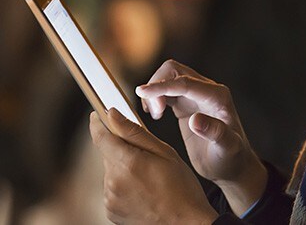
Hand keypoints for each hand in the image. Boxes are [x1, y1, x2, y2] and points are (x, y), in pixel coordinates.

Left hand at [89, 108, 217, 224]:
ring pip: (111, 169)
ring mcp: (111, 199)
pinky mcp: (111, 211)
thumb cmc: (181, 186)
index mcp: (128, 163)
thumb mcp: (164, 151)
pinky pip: (113, 186)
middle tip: (146, 152)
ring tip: (148, 174)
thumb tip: (112, 114)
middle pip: (107, 152)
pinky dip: (124, 181)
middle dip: (121, 146)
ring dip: (123, 164)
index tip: (98, 114)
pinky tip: (143, 186)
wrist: (186, 223)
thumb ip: (134, 131)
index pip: (101, 137)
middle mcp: (114, 182)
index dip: (98, 122)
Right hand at [136, 60, 267, 214]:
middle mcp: (207, 90)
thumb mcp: (227, 148)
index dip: (162, 86)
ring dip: (155, 91)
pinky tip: (155, 114)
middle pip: (174, 70)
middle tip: (155, 113)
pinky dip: (156, 96)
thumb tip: (195, 120)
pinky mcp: (186, 103)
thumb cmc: (232, 158)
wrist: (232, 164)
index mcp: (217, 96)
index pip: (185, 83)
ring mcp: (196, 95)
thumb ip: (215, 132)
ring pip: (169, 76)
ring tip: (155, 115)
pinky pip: (167, 89)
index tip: (141, 92)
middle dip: (158, 86)